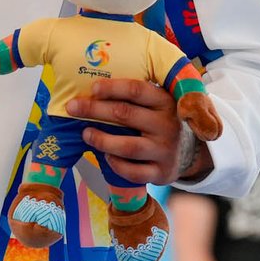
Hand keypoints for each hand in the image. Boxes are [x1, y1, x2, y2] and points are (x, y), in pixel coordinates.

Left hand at [67, 78, 182, 184]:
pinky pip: (134, 172)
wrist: (186, 152)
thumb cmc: (158, 121)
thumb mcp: (155, 103)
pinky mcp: (161, 172)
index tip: (92, 88)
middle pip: (126, 115)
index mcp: (165, 101)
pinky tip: (106, 157)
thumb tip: (91, 89)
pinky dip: (116, 165)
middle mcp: (167, 125)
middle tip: (73, 108)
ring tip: (86, 133)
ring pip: (129, 146)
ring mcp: (165, 150)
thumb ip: (132, 96)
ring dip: (102, 140)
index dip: (112, 88)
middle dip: (95, 110)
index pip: (136, 90)